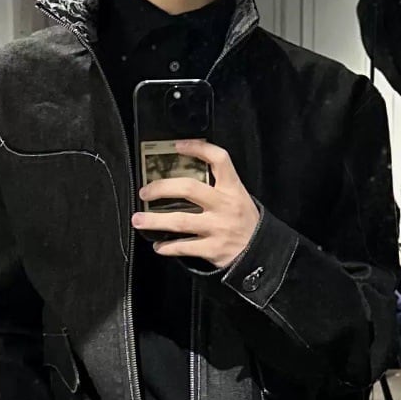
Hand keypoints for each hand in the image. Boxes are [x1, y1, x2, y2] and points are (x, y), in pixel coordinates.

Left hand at [133, 140, 259, 268]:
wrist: (261, 253)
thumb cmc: (246, 223)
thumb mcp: (239, 198)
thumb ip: (218, 188)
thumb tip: (182, 182)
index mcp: (232, 189)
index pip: (218, 159)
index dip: (198, 148)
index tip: (177, 146)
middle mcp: (224, 206)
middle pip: (189, 189)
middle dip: (162, 188)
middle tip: (145, 191)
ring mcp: (218, 228)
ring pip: (180, 221)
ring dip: (155, 220)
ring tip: (139, 219)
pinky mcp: (213, 249)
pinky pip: (185, 247)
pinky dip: (168, 247)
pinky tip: (158, 246)